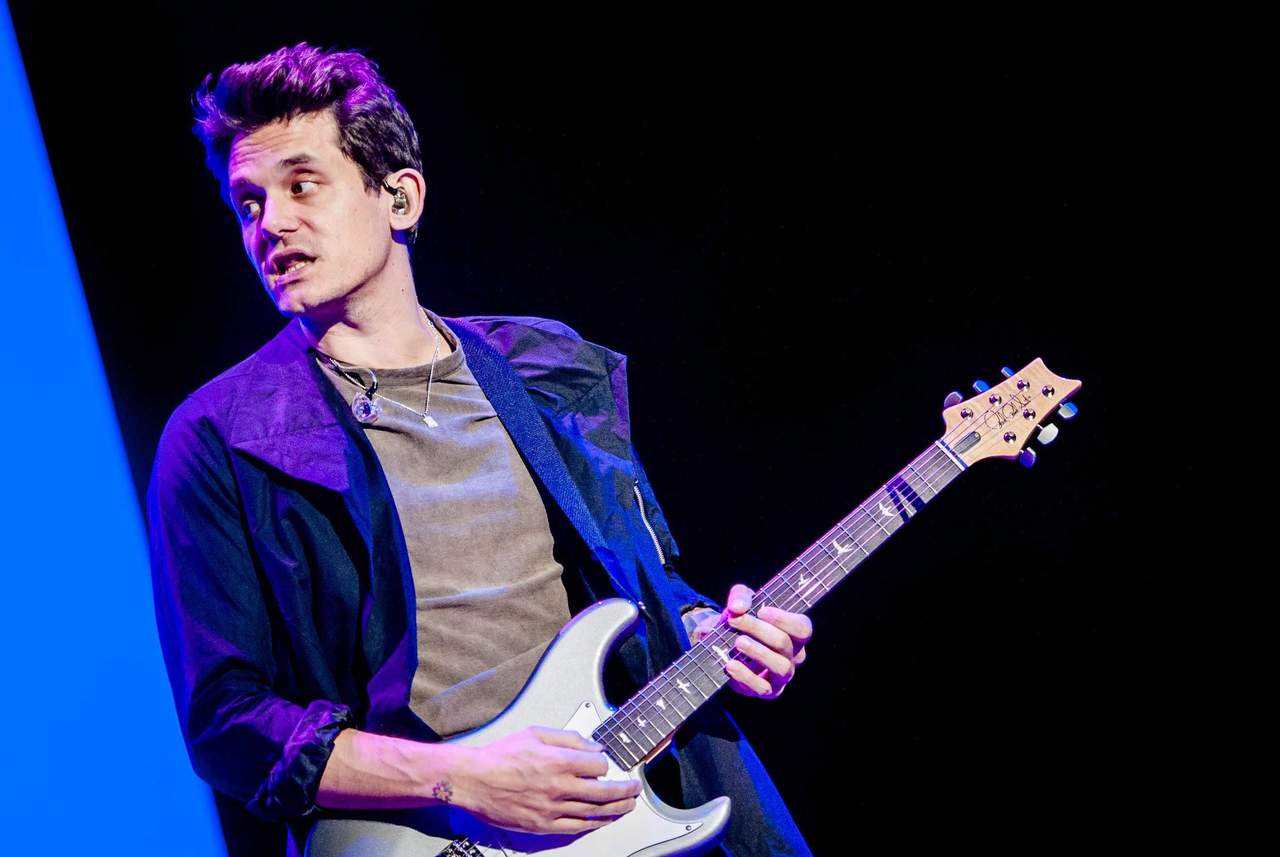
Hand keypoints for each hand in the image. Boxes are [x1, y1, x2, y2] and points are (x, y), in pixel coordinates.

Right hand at [451, 726, 641, 834]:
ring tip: (627, 805)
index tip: (607, 762)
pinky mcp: (543, 825)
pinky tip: (603, 820)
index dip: (606, 762)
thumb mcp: (535, 734)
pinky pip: (576, 827)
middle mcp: (558, 787)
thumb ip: (568, 738)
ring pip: (594, 811)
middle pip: (603, 791)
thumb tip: (592, 745)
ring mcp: (551, 809)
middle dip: (625, 790)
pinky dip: (594, 824)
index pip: (598, 764)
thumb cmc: (499, 756)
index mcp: (558, 761)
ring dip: (615, 808)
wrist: (473, 781)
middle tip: (634, 789)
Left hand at [691, 584, 812, 699]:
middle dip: (758, 629)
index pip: (803, 628)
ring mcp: (782, 675)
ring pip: (780, 666)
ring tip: (738, 642)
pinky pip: (762, 687)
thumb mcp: (740, 602)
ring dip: (758, 652)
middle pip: (784, 643)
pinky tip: (731, 665)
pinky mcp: (767, 691)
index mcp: (794, 633)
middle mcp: (794, 655)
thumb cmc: (741, 621)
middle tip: (735, 620)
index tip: (761, 611)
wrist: (722, 646)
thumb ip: (740, 597)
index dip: (784, 620)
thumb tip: (737, 606)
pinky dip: (746, 676)